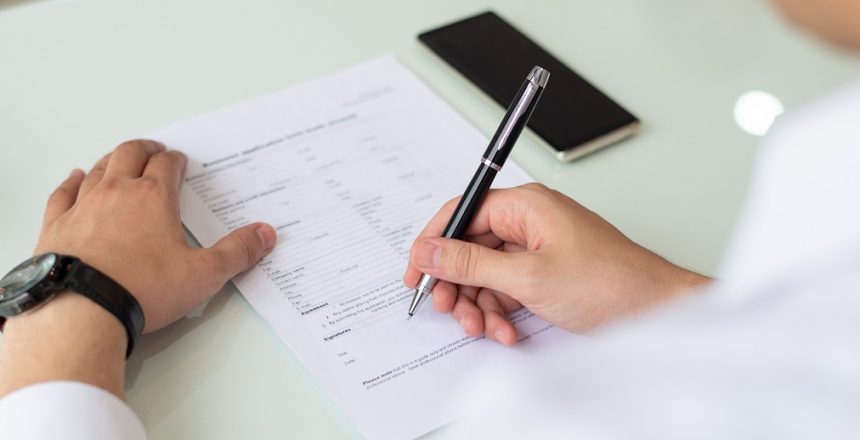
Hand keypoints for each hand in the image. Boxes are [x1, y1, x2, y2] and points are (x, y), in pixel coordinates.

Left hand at [33, 139, 276, 331]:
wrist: (81, 310)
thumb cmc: (142, 289)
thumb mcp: (203, 274)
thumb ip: (237, 252)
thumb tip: (264, 234)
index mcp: (153, 197)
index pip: (167, 166)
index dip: (176, 161)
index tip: (180, 162)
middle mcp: (116, 192)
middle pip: (129, 155)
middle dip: (144, 149)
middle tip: (154, 149)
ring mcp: (82, 206)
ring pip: (97, 169)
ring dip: (110, 160)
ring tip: (118, 159)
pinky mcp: (56, 226)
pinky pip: (63, 193)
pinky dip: (71, 182)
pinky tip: (74, 179)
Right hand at [403, 183, 707, 344]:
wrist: (654, 309)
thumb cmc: (608, 281)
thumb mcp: (527, 276)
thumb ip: (471, 262)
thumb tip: (430, 249)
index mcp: (525, 205)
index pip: (462, 212)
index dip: (433, 242)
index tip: (417, 272)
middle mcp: (528, 222)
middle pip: (470, 247)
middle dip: (457, 283)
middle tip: (448, 308)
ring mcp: (536, 248)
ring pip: (486, 273)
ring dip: (479, 305)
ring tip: (483, 328)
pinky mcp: (544, 273)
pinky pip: (506, 288)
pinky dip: (500, 312)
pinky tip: (507, 331)